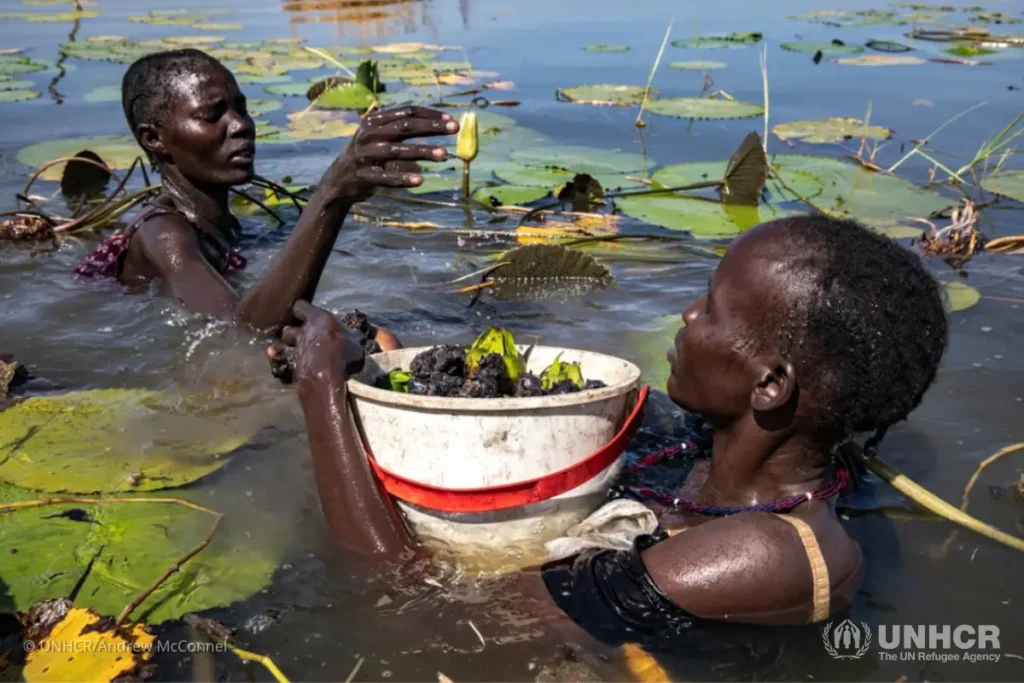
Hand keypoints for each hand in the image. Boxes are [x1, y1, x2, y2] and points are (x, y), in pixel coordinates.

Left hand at [272, 300, 365, 384]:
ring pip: (285, 346)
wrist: (328, 376)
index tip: (308, 313)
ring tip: (301, 353)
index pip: (301, 307)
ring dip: (291, 348)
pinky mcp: (293, 367)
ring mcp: (296, 351)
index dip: (303, 310)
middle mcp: (303, 332)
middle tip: (303, 337)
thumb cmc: (344, 351)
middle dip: (292, 332)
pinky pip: (285, 363)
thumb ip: (353, 336)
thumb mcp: (356, 341)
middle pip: (288, 329)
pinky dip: (286, 363)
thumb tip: (357, 334)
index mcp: (317, 319)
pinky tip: (291, 366)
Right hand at [329, 106, 458, 203]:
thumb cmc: (369, 155)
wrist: (339, 180)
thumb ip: (403, 128)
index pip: (407, 112)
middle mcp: (369, 134)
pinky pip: (386, 178)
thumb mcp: (382, 136)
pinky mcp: (363, 176)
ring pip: (397, 151)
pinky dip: (403, 178)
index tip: (451, 121)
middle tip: (455, 130)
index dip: (430, 115)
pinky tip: (421, 180)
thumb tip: (440, 123)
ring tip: (444, 155)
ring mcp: (364, 155)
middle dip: (431, 127)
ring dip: (422, 151)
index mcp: (375, 121)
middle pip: (404, 126)